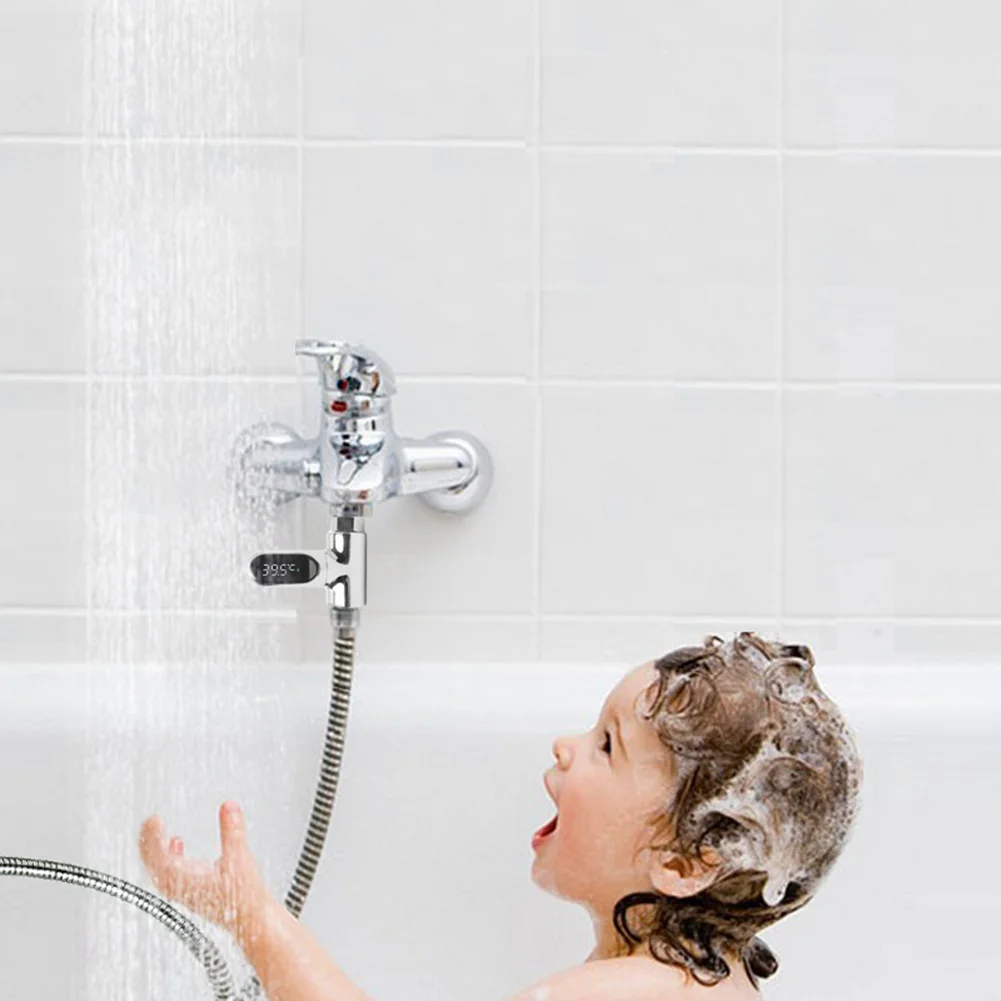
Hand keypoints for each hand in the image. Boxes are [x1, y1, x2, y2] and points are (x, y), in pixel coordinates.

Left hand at [138, 801, 270, 939]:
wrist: (253, 923)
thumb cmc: (244, 900)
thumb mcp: (240, 859)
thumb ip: (233, 831)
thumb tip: (228, 807)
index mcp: (184, 882)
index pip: (158, 858)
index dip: (152, 837)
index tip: (154, 820)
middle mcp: (181, 888)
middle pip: (153, 865)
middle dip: (149, 841)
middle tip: (151, 821)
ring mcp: (186, 890)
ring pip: (161, 869)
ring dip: (157, 848)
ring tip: (157, 829)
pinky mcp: (195, 889)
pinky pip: (173, 871)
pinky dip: (171, 854)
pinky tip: (177, 842)